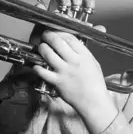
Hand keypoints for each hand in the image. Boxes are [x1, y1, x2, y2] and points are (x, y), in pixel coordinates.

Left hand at [32, 0, 117, 133]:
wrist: (94, 101)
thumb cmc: (95, 83)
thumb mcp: (93, 62)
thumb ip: (85, 50)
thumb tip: (86, 35)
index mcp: (84, 55)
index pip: (69, 37)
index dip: (60, 31)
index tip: (56, 31)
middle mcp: (74, 61)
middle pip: (56, 41)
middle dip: (48, 36)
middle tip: (45, 36)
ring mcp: (64, 71)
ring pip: (48, 54)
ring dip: (42, 48)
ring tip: (41, 47)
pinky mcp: (57, 82)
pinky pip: (43, 72)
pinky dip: (37, 67)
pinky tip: (37, 65)